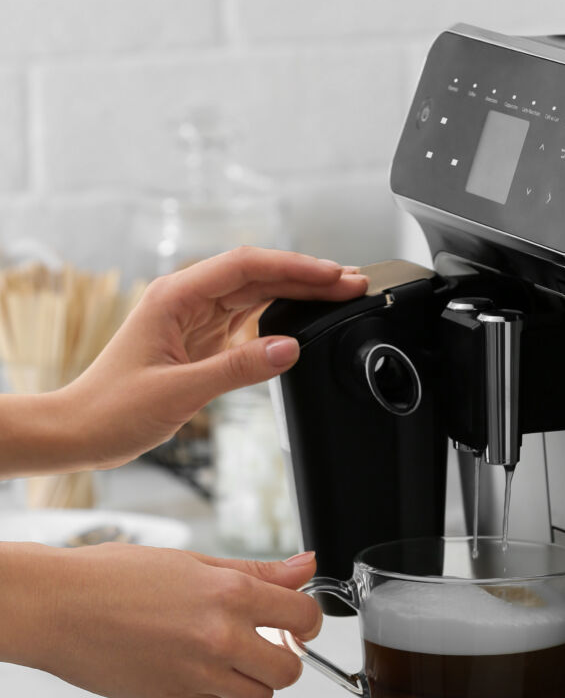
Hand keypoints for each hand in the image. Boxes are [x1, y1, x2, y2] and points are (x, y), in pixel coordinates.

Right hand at [3, 542, 322, 697]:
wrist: (59, 608)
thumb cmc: (116, 576)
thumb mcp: (196, 561)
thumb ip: (258, 570)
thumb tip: (306, 566)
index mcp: (232, 594)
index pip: (304, 616)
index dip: (309, 619)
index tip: (301, 618)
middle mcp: (220, 638)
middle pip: (289, 669)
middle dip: (288, 656)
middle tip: (271, 641)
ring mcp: (197, 674)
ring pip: (258, 696)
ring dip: (256, 679)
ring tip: (235, 655)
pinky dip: (219, 689)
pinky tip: (198, 663)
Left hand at [62, 247, 366, 470]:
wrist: (79, 431)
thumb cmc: (111, 409)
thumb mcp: (178, 391)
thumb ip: (237, 368)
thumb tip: (289, 348)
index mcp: (174, 296)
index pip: (246, 266)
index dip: (295, 266)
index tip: (333, 275)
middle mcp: (186, 299)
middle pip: (258, 274)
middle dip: (307, 275)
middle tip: (352, 283)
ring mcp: (195, 317)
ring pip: (258, 292)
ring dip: (299, 291)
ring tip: (340, 293)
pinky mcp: (202, 337)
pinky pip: (250, 315)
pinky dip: (282, 312)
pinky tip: (306, 313)